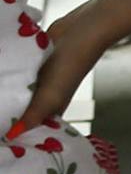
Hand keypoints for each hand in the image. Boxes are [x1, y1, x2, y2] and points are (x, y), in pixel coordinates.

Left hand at [10, 9, 107, 137]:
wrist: (80, 30)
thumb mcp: (51, 97)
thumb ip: (31, 117)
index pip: (30, 130)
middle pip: (18, 112)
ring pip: (13, 93)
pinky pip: (12, 76)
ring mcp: (34, 82)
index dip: (16, 136)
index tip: (1, 143)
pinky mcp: (28, 66)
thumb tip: (10, 137)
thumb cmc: (71, 66)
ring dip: (2, 95)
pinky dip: (5, 77)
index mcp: (50, 111)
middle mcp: (41, 98)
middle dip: (4, 115)